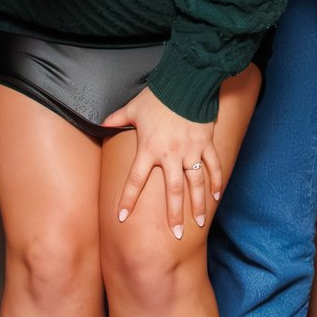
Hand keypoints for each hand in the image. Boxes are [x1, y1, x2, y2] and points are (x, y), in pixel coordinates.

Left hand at [103, 86, 221, 238]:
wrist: (185, 81)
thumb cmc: (157, 95)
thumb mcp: (133, 107)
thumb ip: (117, 118)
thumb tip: (100, 122)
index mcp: (149, 149)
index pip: (135, 180)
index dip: (127, 199)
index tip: (122, 217)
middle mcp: (170, 155)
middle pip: (172, 191)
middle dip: (174, 215)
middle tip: (177, 234)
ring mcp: (191, 150)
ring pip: (195, 183)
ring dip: (198, 204)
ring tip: (199, 222)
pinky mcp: (206, 143)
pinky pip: (213, 166)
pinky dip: (216, 181)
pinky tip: (217, 197)